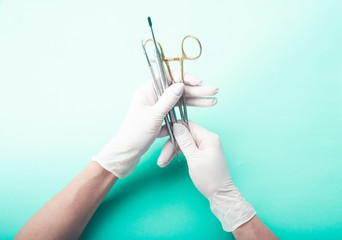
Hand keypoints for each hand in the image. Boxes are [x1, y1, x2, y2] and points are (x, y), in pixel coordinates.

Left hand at [93, 72, 217, 177]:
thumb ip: (168, 100)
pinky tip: (202, 108)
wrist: (128, 152)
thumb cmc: (136, 134)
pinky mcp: (162, 117)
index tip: (198, 81)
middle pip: (178, 89)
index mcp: (147, 91)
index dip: (184, 77)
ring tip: (212, 101)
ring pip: (180, 100)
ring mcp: (158, 107)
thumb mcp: (154, 116)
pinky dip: (189, 111)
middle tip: (213, 91)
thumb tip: (181, 85)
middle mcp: (153, 96)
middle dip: (196, 90)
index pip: (168, 77)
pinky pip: (177, 111)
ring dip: (196, 100)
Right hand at [159, 121, 255, 231]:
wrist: (220, 194)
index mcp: (208, 137)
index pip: (187, 125)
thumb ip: (184, 140)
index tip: (161, 135)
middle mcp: (207, 139)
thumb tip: (177, 125)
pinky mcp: (202, 153)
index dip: (173, 128)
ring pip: (184, 142)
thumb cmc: (209, 178)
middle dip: (171, 145)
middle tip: (162, 158)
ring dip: (172, 151)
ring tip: (162, 162)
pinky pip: (187, 149)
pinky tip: (169, 160)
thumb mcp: (194, 158)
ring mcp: (205, 146)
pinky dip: (178, 154)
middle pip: (184, 134)